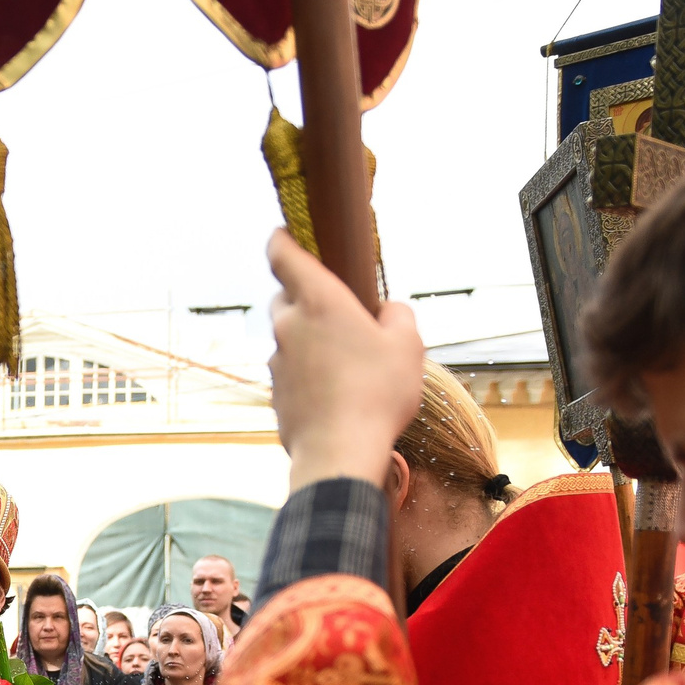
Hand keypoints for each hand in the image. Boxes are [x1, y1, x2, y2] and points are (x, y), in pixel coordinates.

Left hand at [265, 230, 428, 492]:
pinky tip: (334, 390)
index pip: (282, 254)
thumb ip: (398, 314)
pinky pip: (290, 371)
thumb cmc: (377, 393)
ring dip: (308, 339)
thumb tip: (387, 311)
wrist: (340, 452)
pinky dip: (306, 372)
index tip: (285, 232)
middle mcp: (288, 326)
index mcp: (318, 301)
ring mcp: (276, 361)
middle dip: (304, 296)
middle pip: (284, 297)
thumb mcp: (409, 345)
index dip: (281, 239)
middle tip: (337, 308)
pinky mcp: (275, 392)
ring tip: (346, 360)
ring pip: (287, 337)